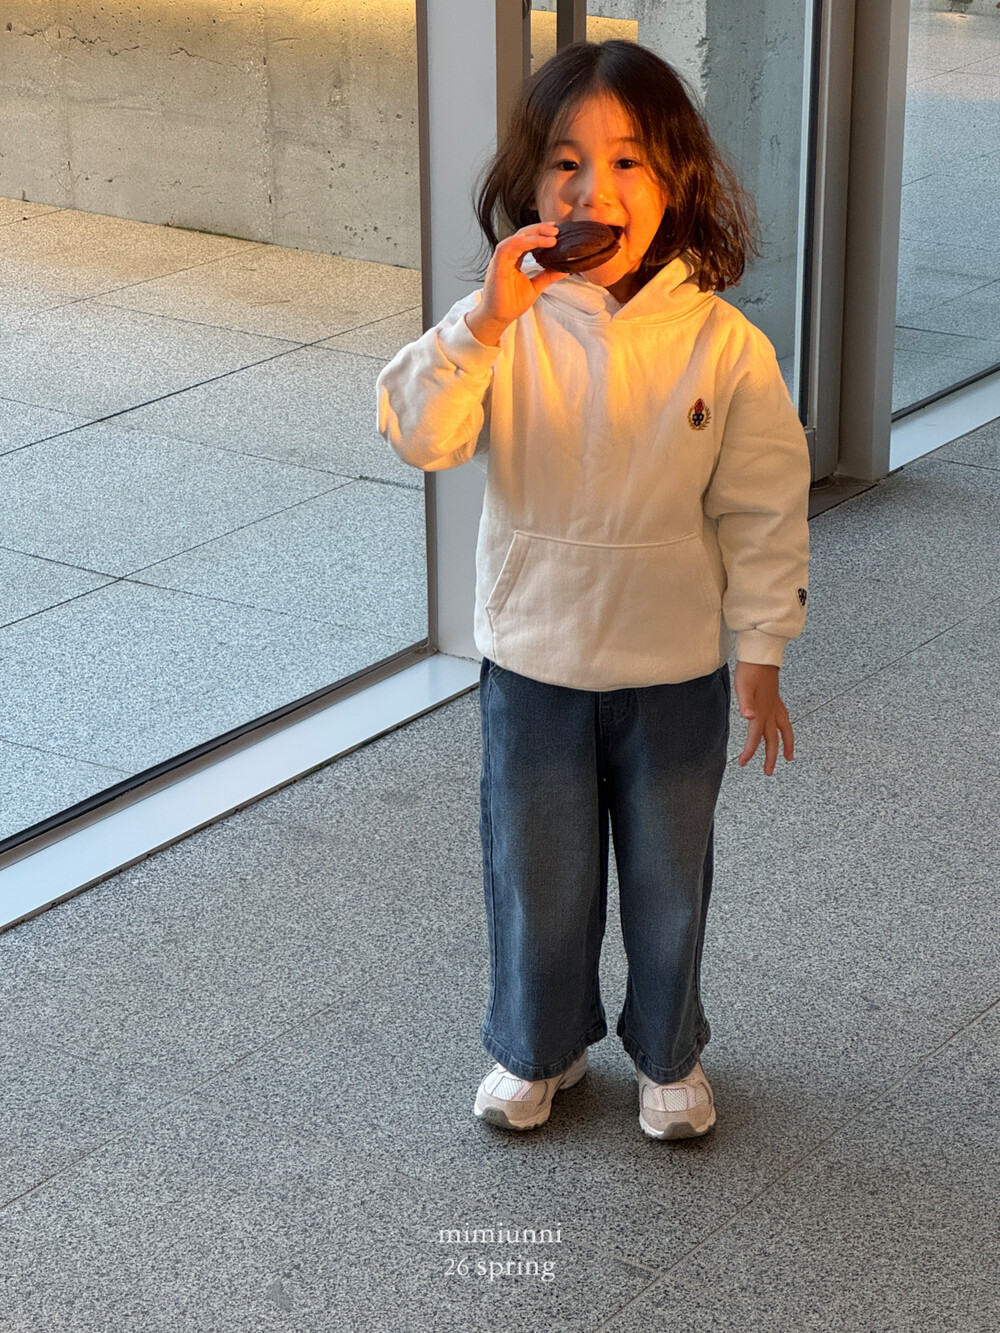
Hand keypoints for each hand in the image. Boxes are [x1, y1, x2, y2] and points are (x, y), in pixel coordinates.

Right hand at [465, 222, 567, 345]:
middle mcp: (508, 256)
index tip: (556, 231)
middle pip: (524, 235)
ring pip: (516, 239)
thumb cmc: (512, 303)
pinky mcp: (496, 266)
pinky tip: (529, 239)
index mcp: (516, 259)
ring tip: (550, 236)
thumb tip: (565, 268)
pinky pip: (505, 248)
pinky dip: (516, 241)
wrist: (499, 317)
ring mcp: (501, 260)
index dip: (541, 233)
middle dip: (540, 230)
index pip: (529, 240)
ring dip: (533, 235)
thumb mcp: (535, 286)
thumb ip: (548, 275)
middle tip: (556, 230)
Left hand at [734, 661, 793, 775]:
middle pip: (773, 740)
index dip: (749, 751)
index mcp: (762, 711)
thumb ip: (746, 703)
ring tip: (788, 757)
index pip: (755, 737)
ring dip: (785, 745)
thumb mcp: (744, 686)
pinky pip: (784, 720)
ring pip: (784, 731)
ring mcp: (776, 706)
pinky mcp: (776, 700)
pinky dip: (785, 730)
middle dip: (770, 757)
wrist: (761, 656)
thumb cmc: (750, 670)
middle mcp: (771, 711)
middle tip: (768, 772)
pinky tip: (783, 730)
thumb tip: (748, 717)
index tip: (743, 762)